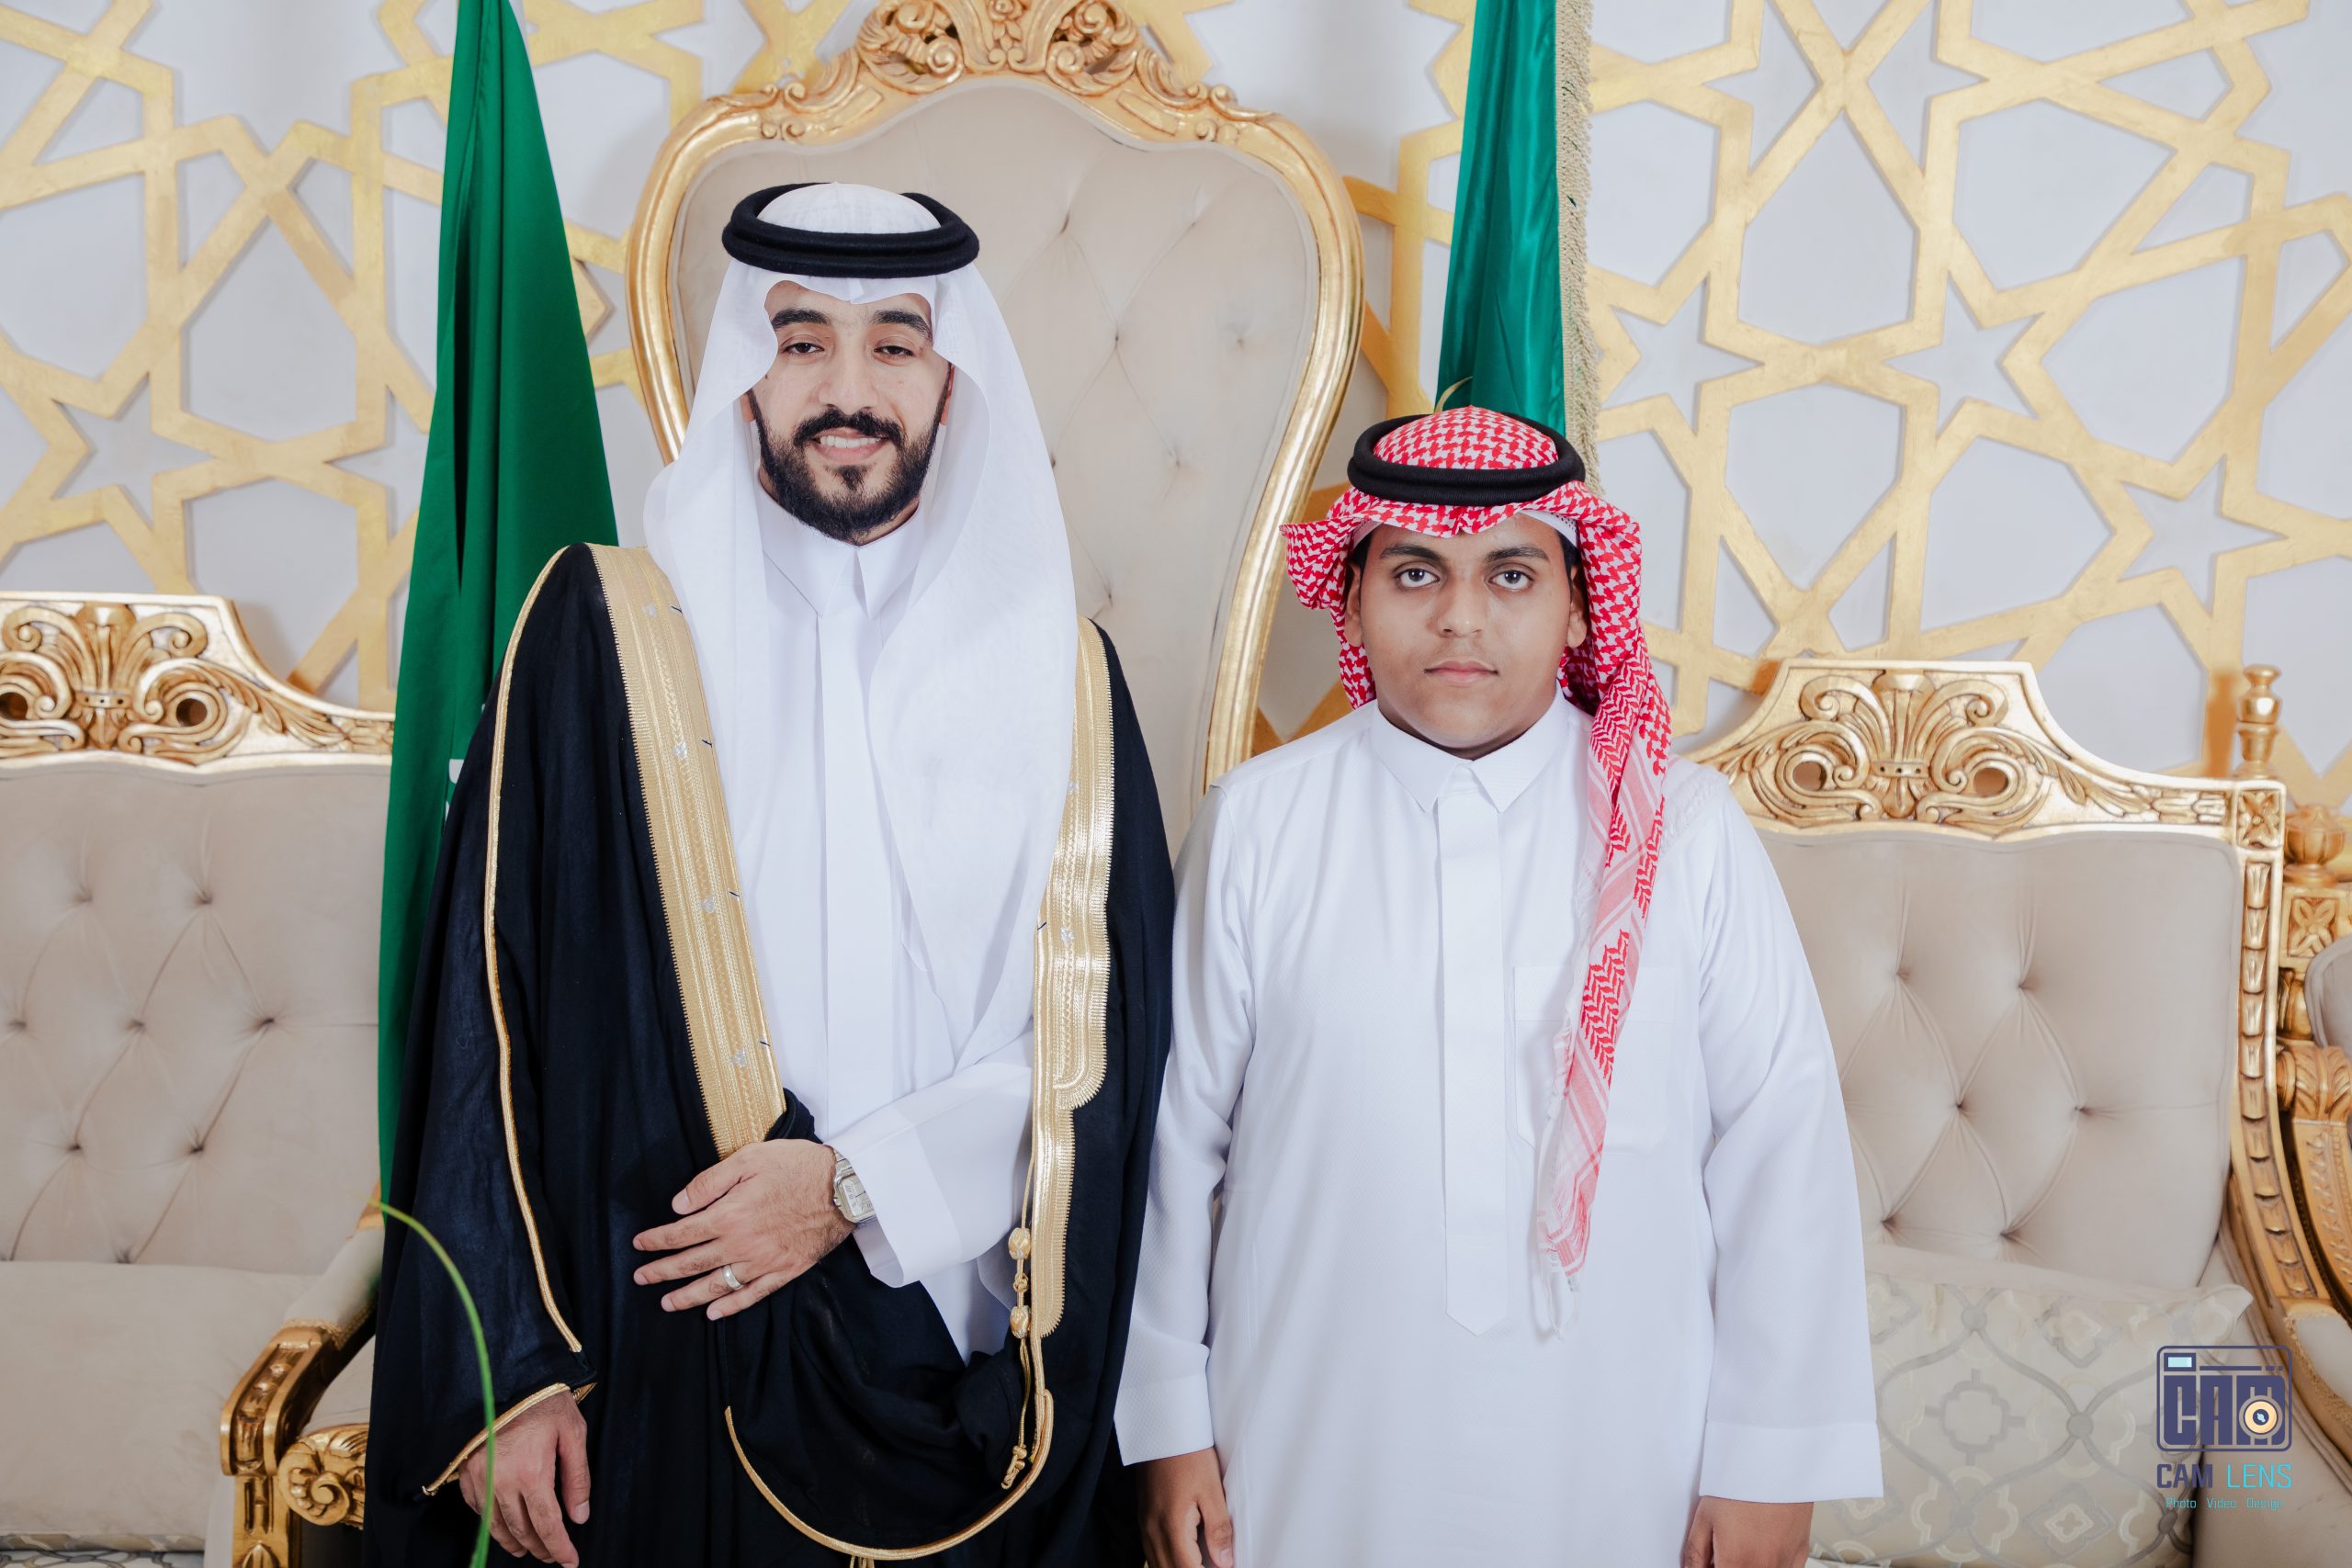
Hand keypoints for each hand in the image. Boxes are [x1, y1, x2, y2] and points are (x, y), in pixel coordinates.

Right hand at [456, 1393, 588, 1565]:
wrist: (502, 1375)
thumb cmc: (543, 1400)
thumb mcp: (572, 1433)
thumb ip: (577, 1477)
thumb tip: (579, 1516)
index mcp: (531, 1473)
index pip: (547, 1524)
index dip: (559, 1548)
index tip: (570, 1561)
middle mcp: (501, 1481)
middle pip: (521, 1530)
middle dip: (540, 1547)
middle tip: (553, 1555)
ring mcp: (478, 1478)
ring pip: (495, 1526)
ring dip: (514, 1542)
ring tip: (528, 1550)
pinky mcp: (464, 1473)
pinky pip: (476, 1510)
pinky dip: (490, 1524)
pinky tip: (501, 1527)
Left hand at [632, 1139, 851, 1318]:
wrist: (844, 1187)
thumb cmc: (797, 1166)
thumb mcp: (750, 1158)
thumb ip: (709, 1182)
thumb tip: (677, 1206)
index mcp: (729, 1215)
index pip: (682, 1234)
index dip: (657, 1240)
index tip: (639, 1245)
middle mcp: (741, 1244)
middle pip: (692, 1263)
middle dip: (662, 1271)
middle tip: (641, 1278)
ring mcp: (763, 1262)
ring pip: (716, 1285)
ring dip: (688, 1296)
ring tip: (667, 1303)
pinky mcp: (784, 1271)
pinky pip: (751, 1296)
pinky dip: (730, 1306)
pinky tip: (713, 1313)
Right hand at [1136, 1448, 1234, 1567]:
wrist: (1162, 1429)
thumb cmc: (1188, 1455)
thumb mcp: (1211, 1490)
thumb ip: (1218, 1529)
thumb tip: (1225, 1562)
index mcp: (1171, 1526)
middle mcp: (1153, 1531)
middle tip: (1212, 1565)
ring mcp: (1145, 1525)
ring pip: (1157, 1565)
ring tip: (1201, 1563)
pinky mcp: (1144, 1518)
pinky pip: (1152, 1552)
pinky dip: (1167, 1561)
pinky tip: (1183, 1556)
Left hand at [1680, 1495, 1812, 1567]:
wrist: (1775, 1460)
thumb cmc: (1741, 1483)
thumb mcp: (1704, 1517)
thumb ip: (1696, 1553)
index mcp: (1737, 1563)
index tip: (1709, 1562)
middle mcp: (1764, 1567)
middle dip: (1727, 1565)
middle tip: (1721, 1552)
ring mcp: (1785, 1562)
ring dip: (1749, 1564)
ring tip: (1741, 1544)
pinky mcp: (1800, 1553)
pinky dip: (1771, 1564)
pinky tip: (1761, 1548)